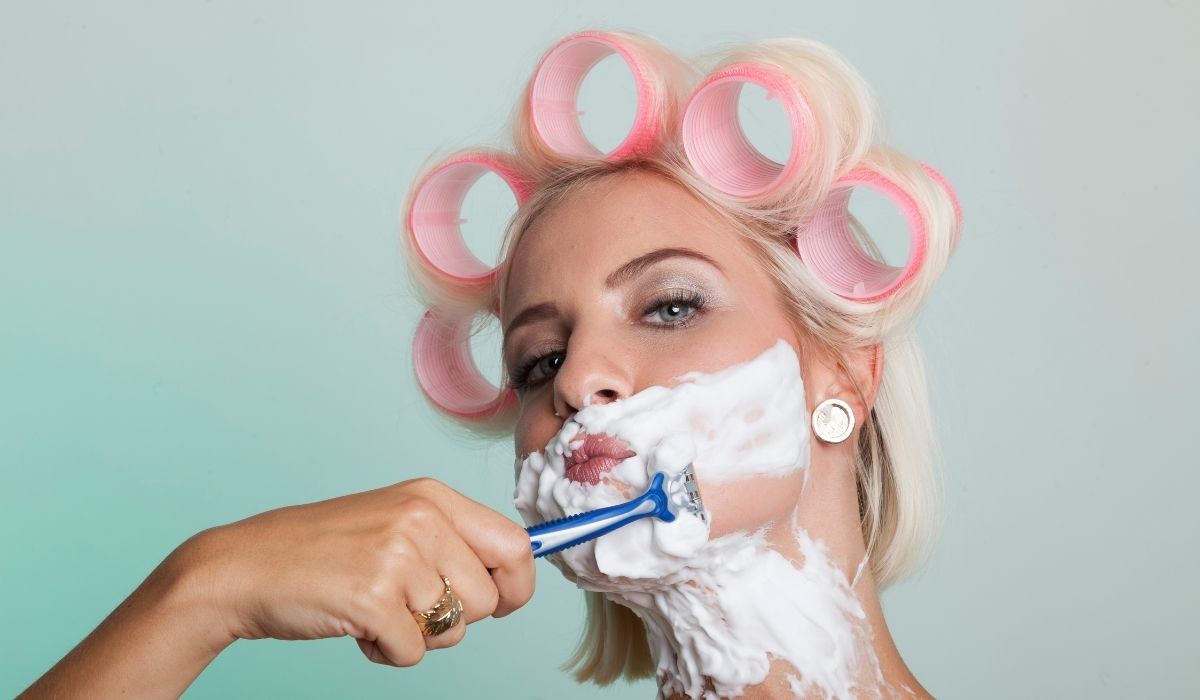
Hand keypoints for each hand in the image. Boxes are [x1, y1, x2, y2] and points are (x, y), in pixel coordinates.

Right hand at [174, 477, 534, 666]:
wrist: (244, 567)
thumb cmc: (322, 552)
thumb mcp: (395, 522)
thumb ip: (453, 542)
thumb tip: (515, 576)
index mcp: (432, 497)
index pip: (516, 544)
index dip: (517, 585)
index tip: (503, 602)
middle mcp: (421, 519)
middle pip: (489, 598)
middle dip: (456, 617)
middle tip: (410, 605)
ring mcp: (397, 557)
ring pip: (454, 629)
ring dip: (417, 635)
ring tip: (377, 609)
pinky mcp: (373, 598)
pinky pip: (412, 653)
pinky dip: (386, 652)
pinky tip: (357, 625)